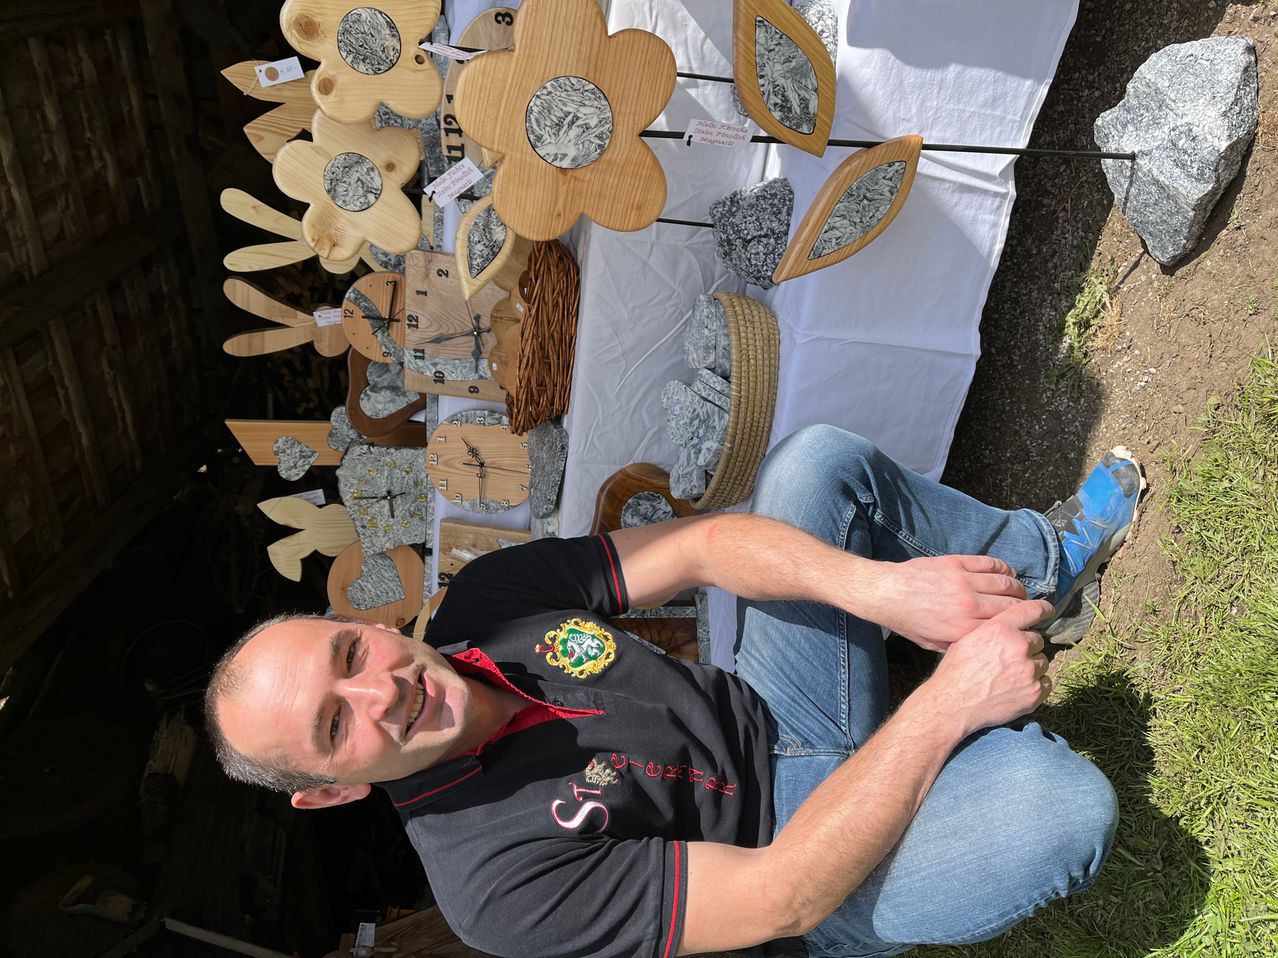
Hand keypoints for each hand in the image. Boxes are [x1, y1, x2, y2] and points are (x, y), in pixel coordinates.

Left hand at [862, 555, 1028, 651]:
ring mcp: (964, 581)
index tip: (1028, 628)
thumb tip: (986, 644)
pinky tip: (1008, 574)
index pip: (1005, 628)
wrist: (887, 593)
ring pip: (1005, 583)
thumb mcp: (934, 644)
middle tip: (1031, 609)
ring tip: (1020, 592)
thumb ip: (961, 644)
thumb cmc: (909, 622)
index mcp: (964, 629)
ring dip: (1018, 588)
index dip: (1020, 628)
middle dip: (1026, 608)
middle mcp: (968, 605)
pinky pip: (990, 564)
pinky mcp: (957, 563)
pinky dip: (1004, 569)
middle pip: (1012, 606)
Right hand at [920, 599, 1053, 735]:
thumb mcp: (968, 638)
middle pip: (1037, 639)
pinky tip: (1017, 688)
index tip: (1047, 612)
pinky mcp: (1035, 693)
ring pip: (1042, 661)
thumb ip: (993, 628)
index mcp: (1001, 628)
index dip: (1043, 610)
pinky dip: (1035, 684)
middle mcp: (1019, 646)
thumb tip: (1009, 626)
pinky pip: (1046, 682)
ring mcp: (1029, 670)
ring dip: (1031, 666)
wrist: (953, 704)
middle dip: (1026, 647)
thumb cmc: (955, 671)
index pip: (1033, 610)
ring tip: (1010, 676)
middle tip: (1009, 658)